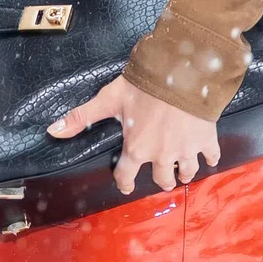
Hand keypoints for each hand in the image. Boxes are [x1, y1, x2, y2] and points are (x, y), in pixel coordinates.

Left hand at [48, 75, 219, 194]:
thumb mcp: (109, 99)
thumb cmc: (144, 87)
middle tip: (160, 175)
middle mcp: (161, 156)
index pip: (127, 176)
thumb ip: (82, 117)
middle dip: (160, 179)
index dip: (124, 183)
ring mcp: (186, 150)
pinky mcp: (206, 141)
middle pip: (161, 180)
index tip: (125, 186)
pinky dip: (209, 157)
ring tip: (181, 170)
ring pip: (186, 173)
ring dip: (182, 172)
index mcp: (137, 149)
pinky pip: (210, 157)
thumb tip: (52, 131)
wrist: (182, 74)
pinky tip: (207, 155)